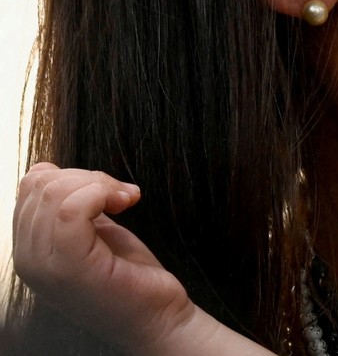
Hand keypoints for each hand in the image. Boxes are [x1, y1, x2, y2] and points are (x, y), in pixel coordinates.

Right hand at [12, 163, 270, 355]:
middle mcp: (28, 260)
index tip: (108, 190)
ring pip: (54, 192)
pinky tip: (124, 203)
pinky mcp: (69, 268)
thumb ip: (69, 206)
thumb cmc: (131, 277)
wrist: (157, 318)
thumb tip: (48, 169)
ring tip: (125, 199)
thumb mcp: (93, 232)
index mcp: (31, 249)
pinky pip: (71, 210)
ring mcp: (44, 267)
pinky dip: (101, 193)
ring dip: (99, 183)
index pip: (29, 187)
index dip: (72, 174)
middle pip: (39, 185)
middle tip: (121, 195)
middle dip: (88, 176)